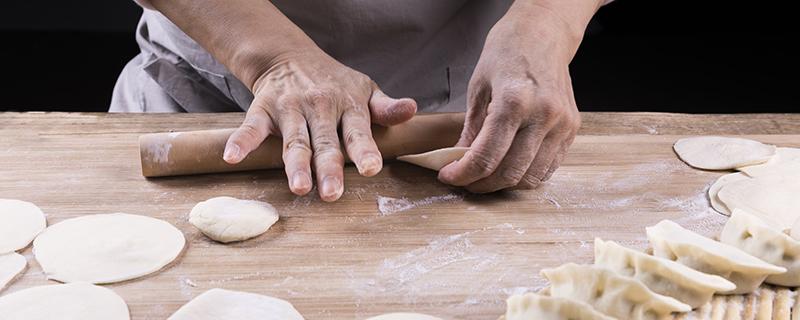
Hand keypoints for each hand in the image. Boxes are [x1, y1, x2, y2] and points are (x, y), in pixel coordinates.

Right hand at [223, 51, 416, 200]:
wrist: (291, 57)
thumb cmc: (336, 83)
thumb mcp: (366, 90)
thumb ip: (386, 107)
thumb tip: (412, 109)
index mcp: (348, 105)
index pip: (358, 131)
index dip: (365, 150)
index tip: (370, 169)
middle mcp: (319, 107)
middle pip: (325, 142)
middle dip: (328, 168)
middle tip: (332, 194)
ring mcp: (290, 109)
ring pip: (293, 141)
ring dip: (294, 164)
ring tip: (299, 187)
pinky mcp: (263, 110)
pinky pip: (250, 128)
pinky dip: (240, 142)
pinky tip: (232, 157)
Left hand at [438, 6, 584, 192]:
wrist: (544, 33)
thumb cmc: (508, 51)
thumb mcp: (479, 86)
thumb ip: (471, 128)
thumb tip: (459, 160)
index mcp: (515, 101)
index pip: (486, 157)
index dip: (463, 174)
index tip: (448, 176)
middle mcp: (543, 115)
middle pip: (509, 173)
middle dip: (481, 184)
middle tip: (464, 180)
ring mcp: (562, 125)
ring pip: (530, 177)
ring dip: (504, 184)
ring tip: (484, 175)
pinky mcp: (571, 129)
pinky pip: (548, 167)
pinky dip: (525, 174)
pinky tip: (508, 165)